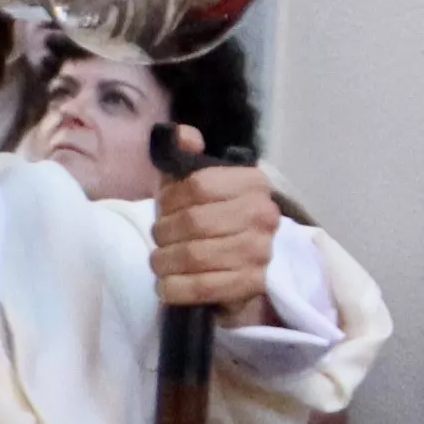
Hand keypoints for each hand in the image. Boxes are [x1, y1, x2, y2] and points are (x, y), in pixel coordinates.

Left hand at [150, 157, 281, 308]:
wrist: (240, 263)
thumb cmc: (210, 216)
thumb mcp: (194, 181)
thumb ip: (185, 153)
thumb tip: (181, 136)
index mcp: (253, 182)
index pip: (198, 185)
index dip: (170, 198)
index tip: (164, 207)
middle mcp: (264, 214)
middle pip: (193, 222)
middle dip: (164, 233)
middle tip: (159, 239)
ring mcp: (261, 252)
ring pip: (194, 256)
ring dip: (165, 262)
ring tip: (159, 262)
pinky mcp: (252, 284)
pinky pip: (202, 287)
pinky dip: (175, 288)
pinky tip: (166, 285)